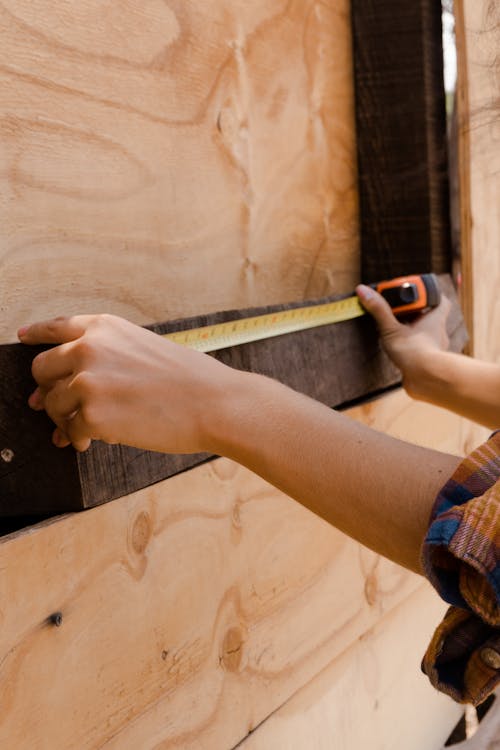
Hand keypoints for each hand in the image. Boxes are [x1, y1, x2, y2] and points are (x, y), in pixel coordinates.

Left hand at [18, 314, 231, 452]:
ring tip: (84, 432)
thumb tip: (69, 387)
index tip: (23, 337)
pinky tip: (93, 443)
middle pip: (42, 368)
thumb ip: (106, 357)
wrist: (213, 403)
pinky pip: (70, 431)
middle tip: (54, 406)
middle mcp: (89, 348)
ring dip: (65, 419)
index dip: (36, 333)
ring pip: (53, 404)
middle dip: (48, 389)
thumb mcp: (144, 347)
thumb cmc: (188, 379)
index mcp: (104, 328)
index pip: (56, 327)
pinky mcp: (91, 415)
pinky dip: (78, 439)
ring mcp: (87, 381)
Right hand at [355, 285, 450, 398]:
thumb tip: (364, 291)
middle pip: (430, 317)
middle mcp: (438, 332)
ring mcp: (435, 348)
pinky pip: (421, 350)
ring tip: (397, 331)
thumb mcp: (391, 329)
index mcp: (434, 318)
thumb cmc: (415, 353)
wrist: (426, 380)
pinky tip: (401, 351)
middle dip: (416, 313)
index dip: (430, 295)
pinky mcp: (428, 362)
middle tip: (400, 311)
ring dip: (413, 331)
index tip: (416, 293)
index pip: (440, 300)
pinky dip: (412, 348)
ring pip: (426, 334)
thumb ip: (379, 310)